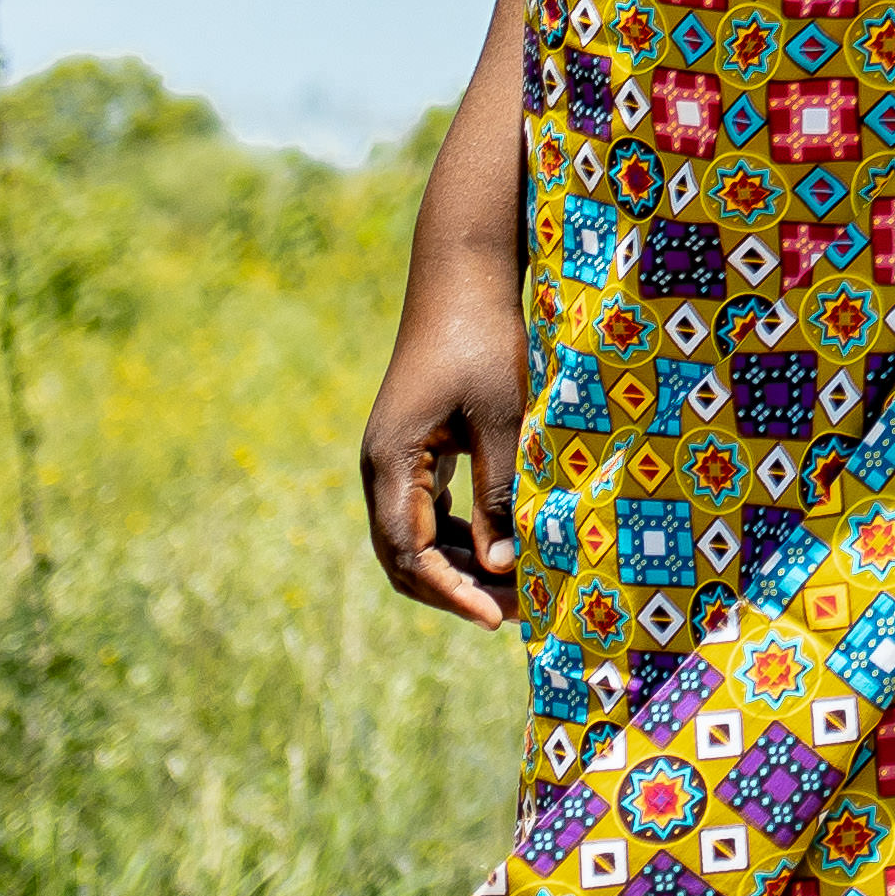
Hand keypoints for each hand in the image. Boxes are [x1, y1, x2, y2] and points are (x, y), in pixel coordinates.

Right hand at [357, 266, 527, 622]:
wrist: (462, 277)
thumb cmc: (485, 339)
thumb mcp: (502, 417)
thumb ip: (499, 492)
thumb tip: (503, 567)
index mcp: (391, 462)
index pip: (408, 553)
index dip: (451, 592)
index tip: (496, 618)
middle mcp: (380, 468)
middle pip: (403, 557)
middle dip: (454, 590)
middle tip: (513, 612)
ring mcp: (392, 460)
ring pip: (413, 538)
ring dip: (457, 567)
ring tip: (514, 588)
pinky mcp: (412, 449)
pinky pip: (425, 511)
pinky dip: (457, 538)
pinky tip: (501, 547)